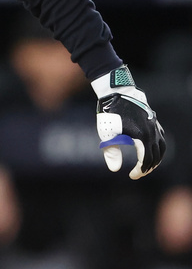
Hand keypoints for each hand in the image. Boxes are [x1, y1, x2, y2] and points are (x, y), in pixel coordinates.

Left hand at [93, 65, 165, 179]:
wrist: (116, 92)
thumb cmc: (109, 113)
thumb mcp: (107, 134)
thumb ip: (111, 152)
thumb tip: (115, 170)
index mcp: (142, 137)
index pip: (146, 160)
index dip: (140, 171)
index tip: (132, 176)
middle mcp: (152, 132)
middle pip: (156, 156)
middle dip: (148, 167)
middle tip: (138, 173)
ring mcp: (154, 126)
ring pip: (161, 148)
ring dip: (155, 159)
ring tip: (146, 166)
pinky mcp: (153, 121)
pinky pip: (161, 138)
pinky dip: (158, 148)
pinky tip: (150, 150)